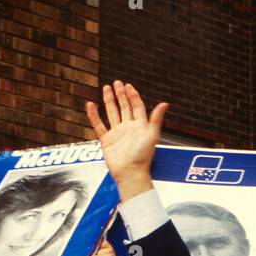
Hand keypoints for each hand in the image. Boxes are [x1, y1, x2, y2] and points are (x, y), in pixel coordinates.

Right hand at [85, 81, 167, 199]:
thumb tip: (165, 103)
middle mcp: (129, 128)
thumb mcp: (152, 135)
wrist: (130, 173)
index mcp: (140, 126)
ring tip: (106, 88)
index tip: (128, 86)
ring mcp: (117, 134)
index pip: (137, 106)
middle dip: (121, 95)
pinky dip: (94, 115)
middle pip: (124, 107)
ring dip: (109, 101)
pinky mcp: (107, 141)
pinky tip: (91, 105)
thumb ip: (156, 118)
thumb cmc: (143, 156)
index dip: (133, 96)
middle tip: (117, 83)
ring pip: (112, 113)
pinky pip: (99, 125)